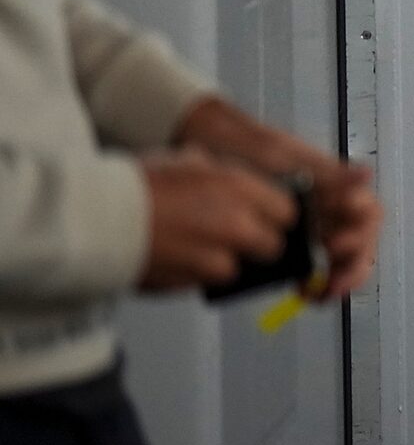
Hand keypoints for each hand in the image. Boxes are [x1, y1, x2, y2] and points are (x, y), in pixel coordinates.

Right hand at [138, 149, 298, 292]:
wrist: (96, 217)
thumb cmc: (138, 185)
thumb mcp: (190, 161)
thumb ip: (225, 176)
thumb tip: (245, 187)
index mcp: (239, 189)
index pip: (287, 211)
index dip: (275, 216)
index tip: (267, 219)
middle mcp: (236, 225)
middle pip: (272, 246)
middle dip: (257, 244)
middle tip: (234, 238)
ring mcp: (216, 258)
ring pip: (238, 268)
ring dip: (222, 262)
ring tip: (192, 248)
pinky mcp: (192, 283)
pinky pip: (205, 283)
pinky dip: (195, 276)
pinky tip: (175, 258)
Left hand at [173, 95, 382, 297]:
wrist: (199, 148)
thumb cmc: (243, 146)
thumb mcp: (282, 156)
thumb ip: (326, 170)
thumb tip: (366, 173)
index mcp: (332, 187)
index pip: (367, 214)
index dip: (361, 234)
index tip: (334, 245)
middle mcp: (325, 208)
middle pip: (359, 243)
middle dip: (350, 267)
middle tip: (329, 283)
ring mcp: (306, 228)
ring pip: (338, 260)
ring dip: (334, 280)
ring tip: (315, 294)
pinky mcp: (283, 245)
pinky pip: (308, 268)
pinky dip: (309, 283)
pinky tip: (296, 290)